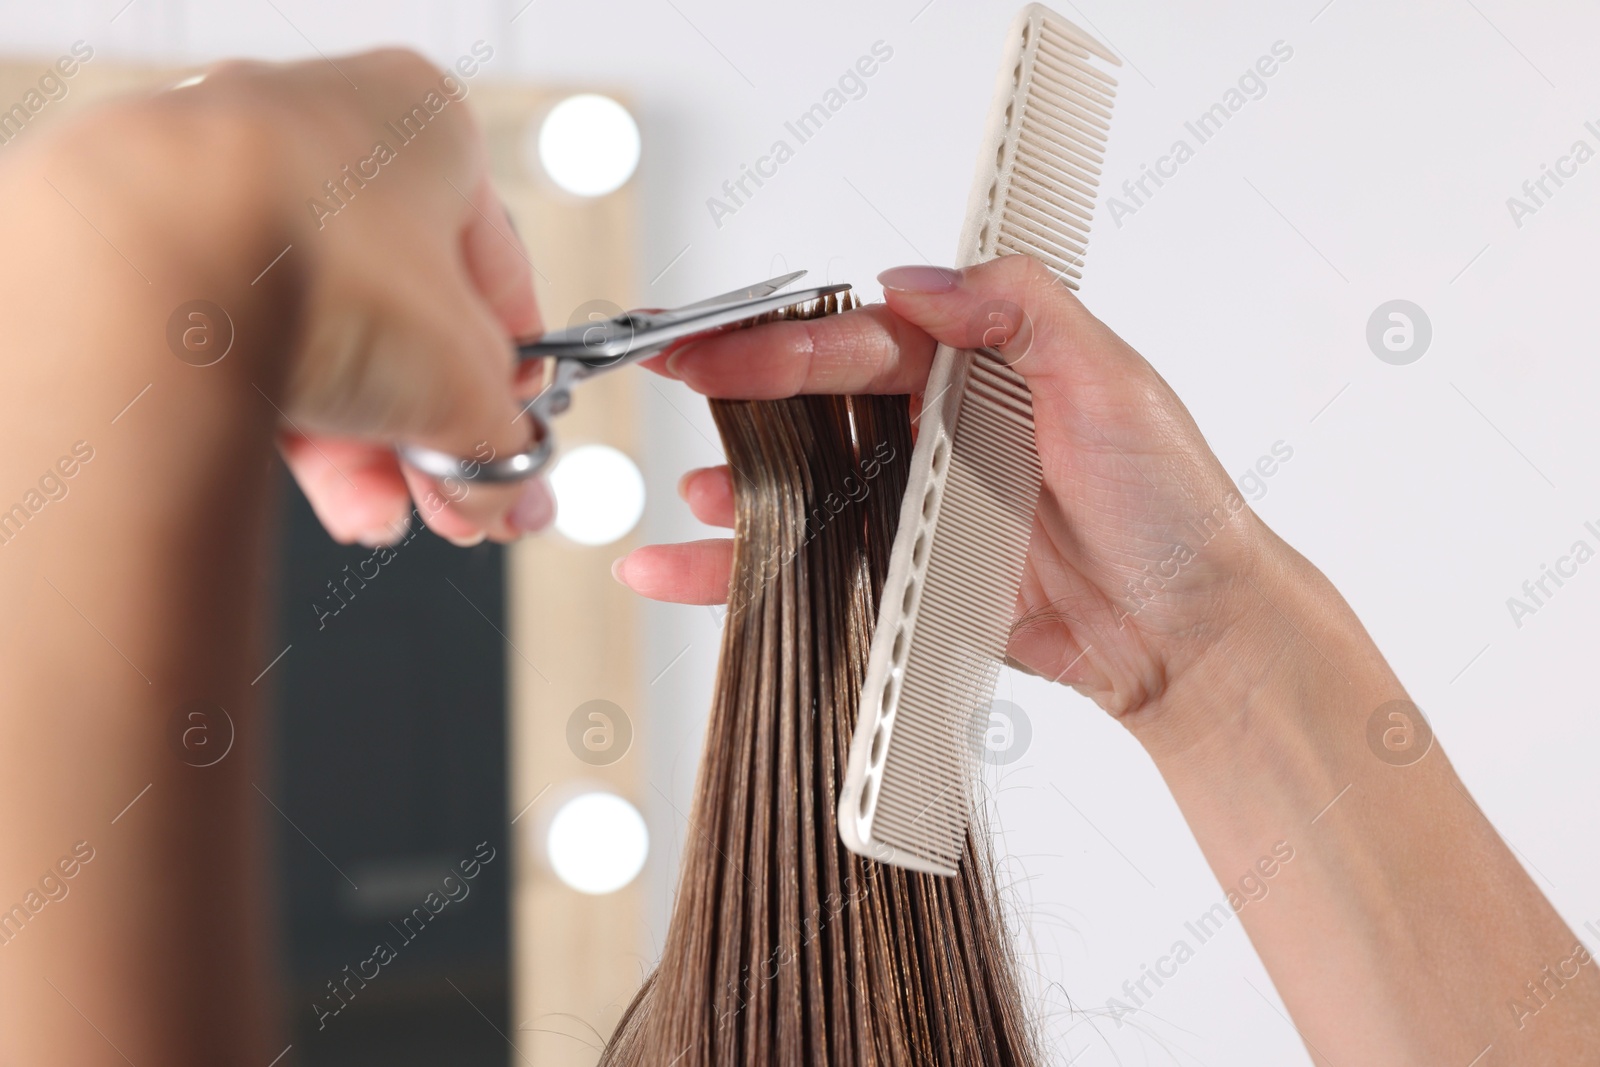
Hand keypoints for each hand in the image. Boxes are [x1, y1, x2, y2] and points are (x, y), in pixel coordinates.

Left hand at [182, 49, 552, 545]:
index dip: (513, 377)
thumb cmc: (312, 265)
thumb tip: (508, 493)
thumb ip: (503, 442)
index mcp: (422, 124)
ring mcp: (233, 186)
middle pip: (406, 317)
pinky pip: (248, 346)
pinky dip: (293, 423)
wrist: (140, 268)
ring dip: (368, 446)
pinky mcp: (161, 249)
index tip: (514, 443)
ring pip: (326, 339)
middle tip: (454, 501)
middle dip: (434, 431)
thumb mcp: (462, 380)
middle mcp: (324, 138)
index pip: (496, 272)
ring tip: (383, 514)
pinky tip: (330, 497)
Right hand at [617, 254, 1270, 721]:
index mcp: (979, 373)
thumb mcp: (1111, 376)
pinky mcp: (910, 581)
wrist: (1188, 628)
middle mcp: (941, 435)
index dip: (790, 339)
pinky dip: (745, 572)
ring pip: (807, 486)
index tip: (726, 340)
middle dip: (741, 391)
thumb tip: (918, 282)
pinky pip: (816, 568)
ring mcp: (920, 510)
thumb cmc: (1169, 504)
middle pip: (818, 406)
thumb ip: (1019, 308)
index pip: (865, 343)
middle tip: (678, 379)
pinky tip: (690, 564)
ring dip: (741, 485)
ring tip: (701, 488)